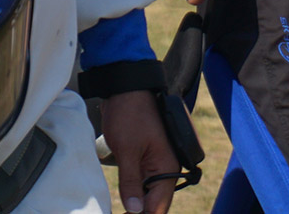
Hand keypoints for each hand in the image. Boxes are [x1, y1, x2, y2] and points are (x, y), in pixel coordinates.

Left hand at [99, 92, 176, 212]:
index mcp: (167, 167)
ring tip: (122, 210)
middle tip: (120, 213)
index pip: (159, 206)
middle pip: (155, 201)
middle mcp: (165, 167)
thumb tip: (135, 210)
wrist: (125, 88)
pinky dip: (133, 189)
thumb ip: (131, 182)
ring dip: (136, 201)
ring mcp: (155, 162)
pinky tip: (125, 196)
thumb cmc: (129, 114)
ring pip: (147, 192)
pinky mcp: (144, 156)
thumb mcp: (127, 150)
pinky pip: (142, 180)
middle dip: (139, 211)